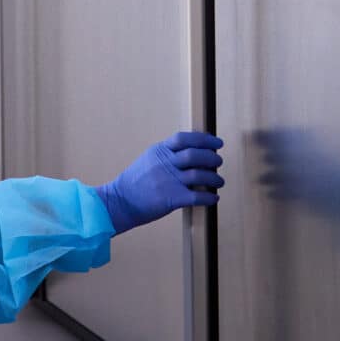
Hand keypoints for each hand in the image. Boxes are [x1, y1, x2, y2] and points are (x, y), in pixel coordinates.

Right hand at [93, 131, 224, 233]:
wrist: (120, 202)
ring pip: (200, 175)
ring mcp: (168, 181)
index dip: (204, 139)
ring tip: (219, 181)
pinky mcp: (172, 198)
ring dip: (214, 178)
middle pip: (196, 155)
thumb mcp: (148, 159)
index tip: (217, 143)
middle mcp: (164, 164)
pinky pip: (197, 196)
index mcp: (159, 151)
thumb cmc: (134, 182)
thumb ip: (167, 154)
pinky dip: (209, 197)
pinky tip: (213, 198)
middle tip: (218, 162)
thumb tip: (192, 150)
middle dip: (212, 158)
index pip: (185, 138)